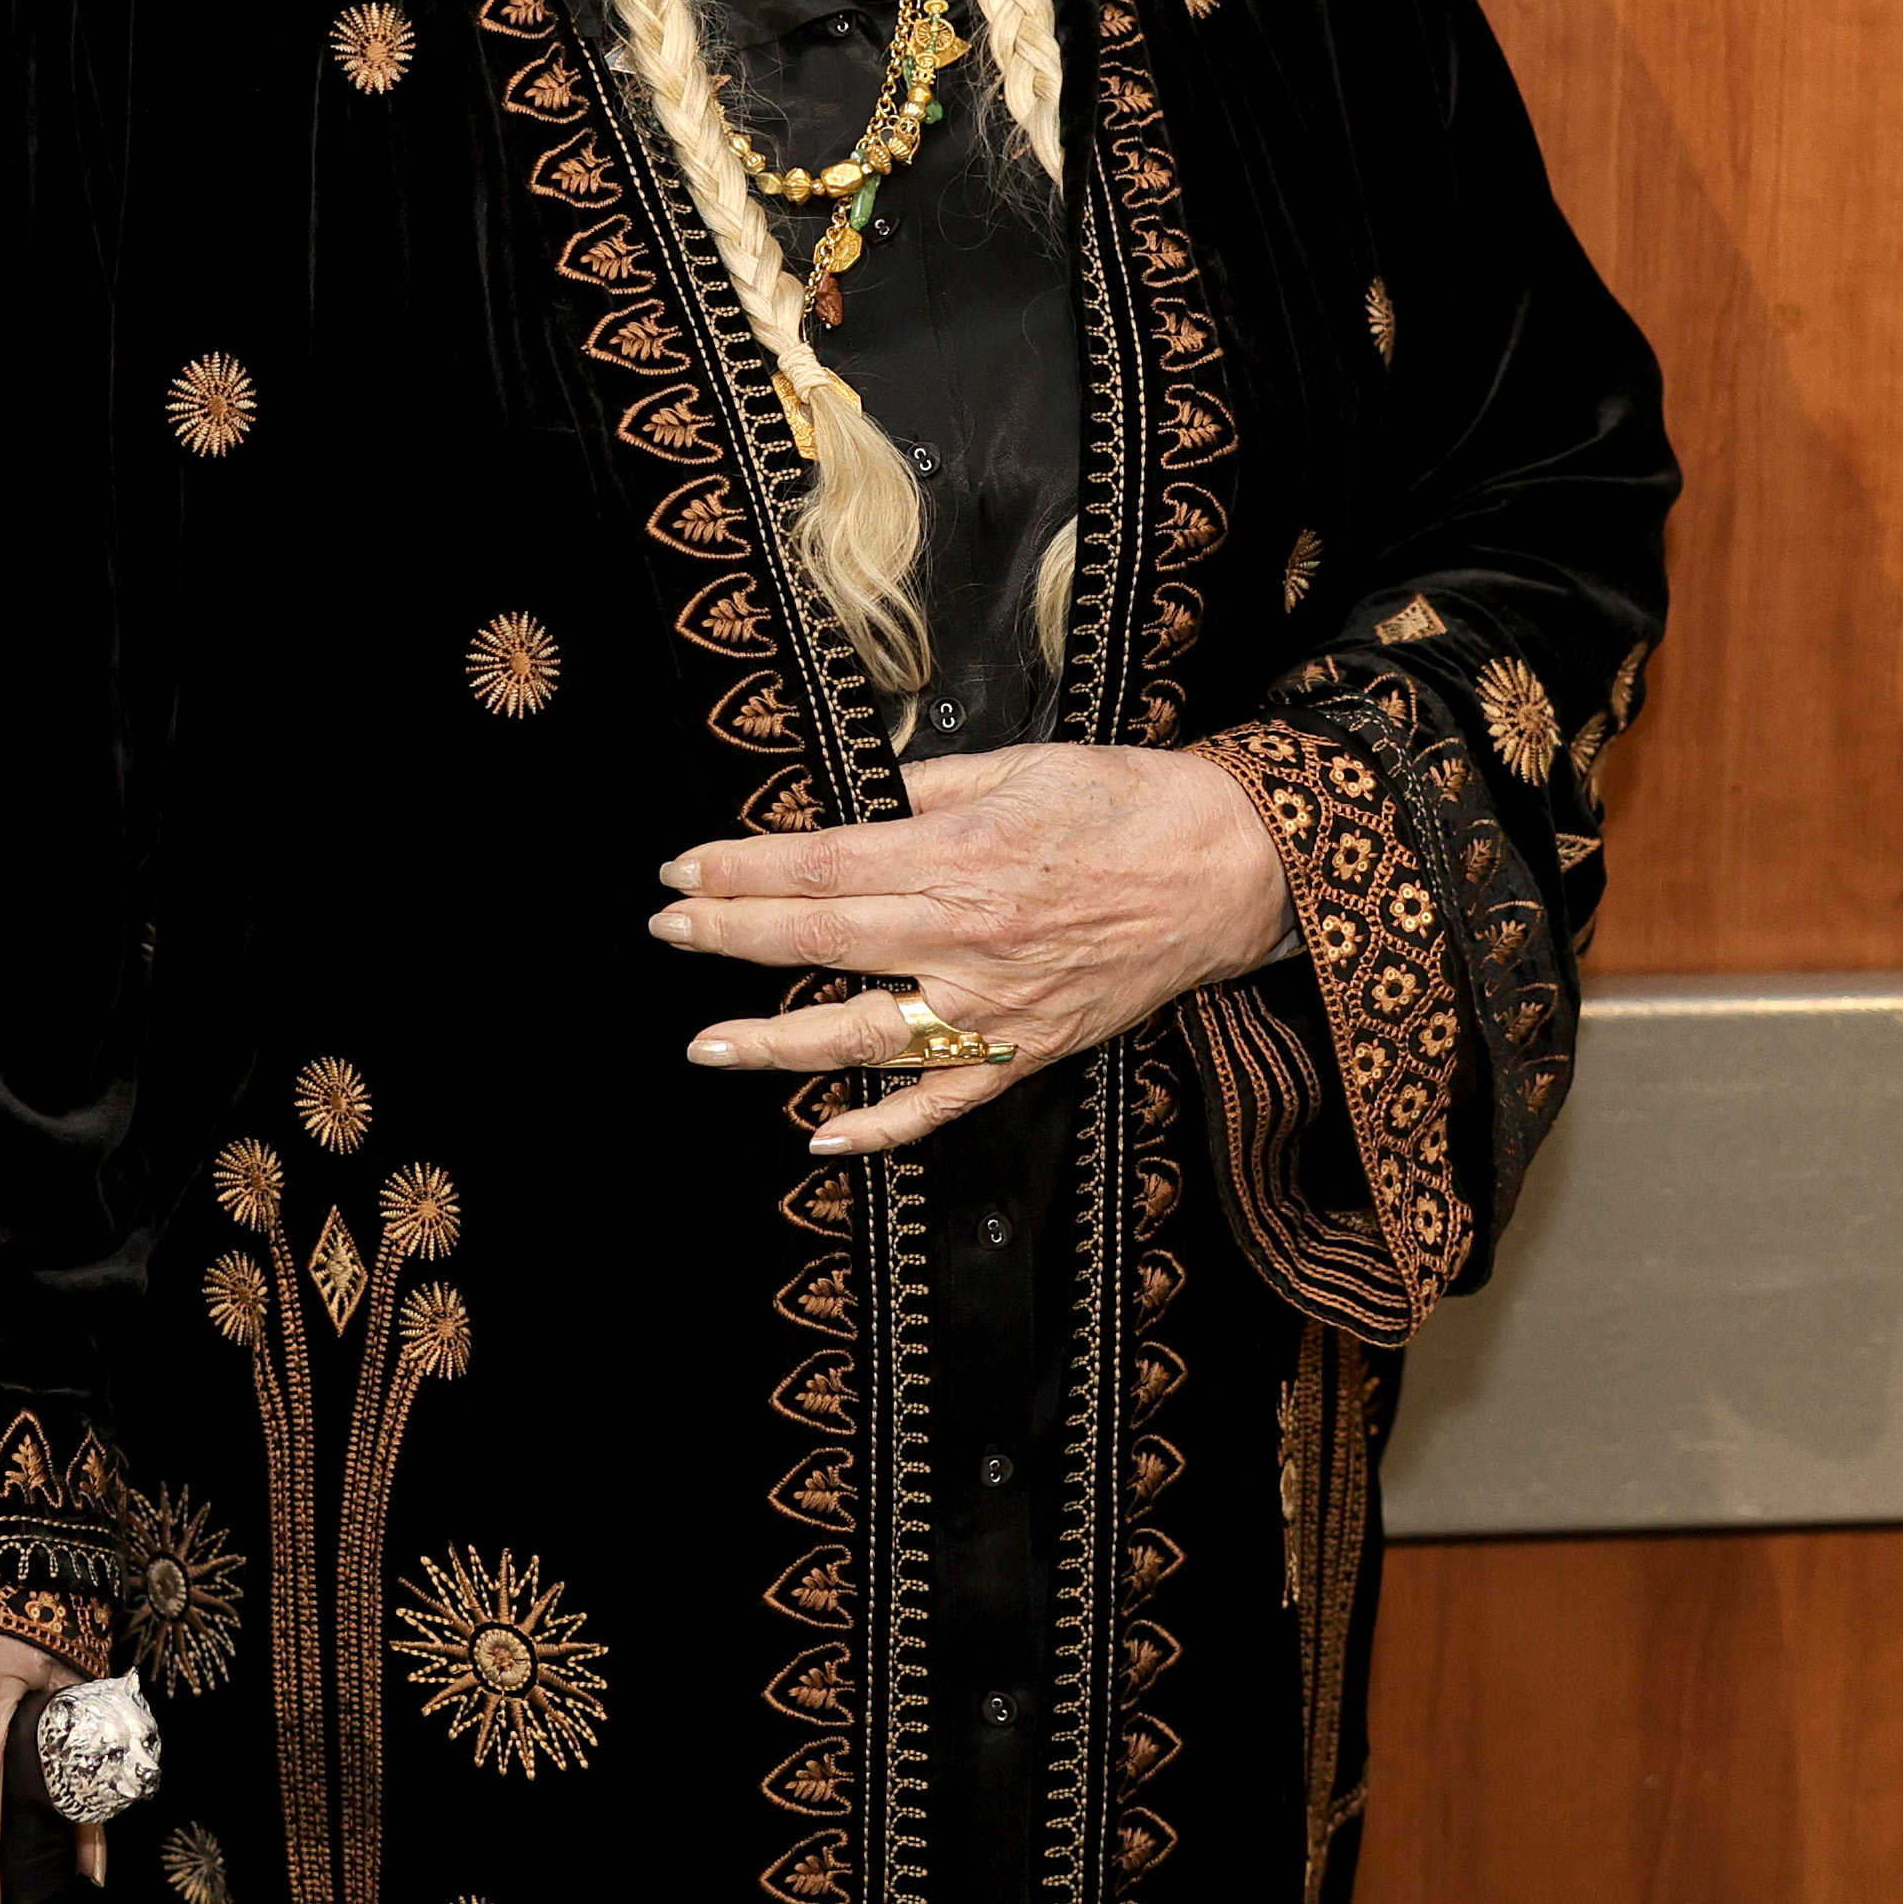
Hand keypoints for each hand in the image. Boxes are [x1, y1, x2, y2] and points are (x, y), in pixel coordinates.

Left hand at [649, 740, 1292, 1153]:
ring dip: (776, 1043)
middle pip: (823, 941)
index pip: (822, 865)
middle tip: (668, 929)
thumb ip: (924, 785)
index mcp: (963, 853)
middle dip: (730, 936)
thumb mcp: (1021, 766)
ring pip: (865, 1035)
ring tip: (706, 1044)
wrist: (1234, 866)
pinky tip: (821, 1137)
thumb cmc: (1130, 802)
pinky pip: (945, 1101)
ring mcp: (999, 1004)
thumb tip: (843, 796)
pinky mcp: (1031, 1050)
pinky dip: (882, 1127)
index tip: (683, 868)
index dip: (742, 869)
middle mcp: (970, 935)